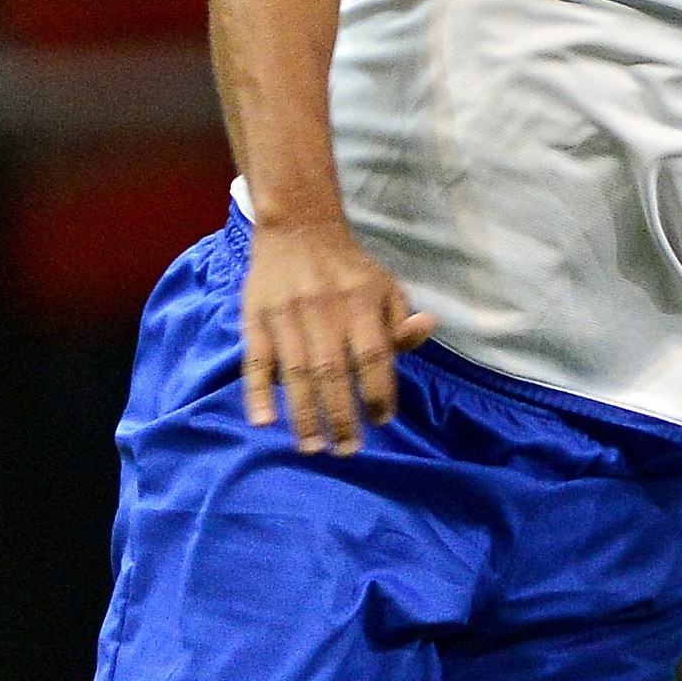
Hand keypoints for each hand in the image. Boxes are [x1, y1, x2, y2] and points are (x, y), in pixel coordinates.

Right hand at [241, 219, 435, 454]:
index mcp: (360, 303)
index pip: (372, 356)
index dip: (378, 391)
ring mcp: (287, 317)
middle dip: (340, 416)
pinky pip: (256, 360)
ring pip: (295, 373)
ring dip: (302, 414)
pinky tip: (263, 420)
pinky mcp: (256, 319)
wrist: (299, 230)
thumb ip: (401, 319)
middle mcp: (324, 312)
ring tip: (311, 447)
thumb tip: (425, 329)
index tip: (381, 419)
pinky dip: (258, 391)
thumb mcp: (386, 287)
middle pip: (333, 372)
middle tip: (347, 450)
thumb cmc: (350, 270)